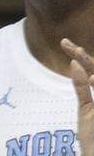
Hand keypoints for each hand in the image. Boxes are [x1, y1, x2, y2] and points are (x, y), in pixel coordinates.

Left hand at [61, 38, 93, 155]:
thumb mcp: (86, 112)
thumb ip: (83, 90)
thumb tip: (76, 65)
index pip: (93, 69)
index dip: (80, 55)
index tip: (66, 44)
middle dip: (81, 54)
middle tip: (65, 43)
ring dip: (87, 63)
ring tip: (74, 52)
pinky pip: (89, 95)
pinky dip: (83, 81)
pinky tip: (80, 69)